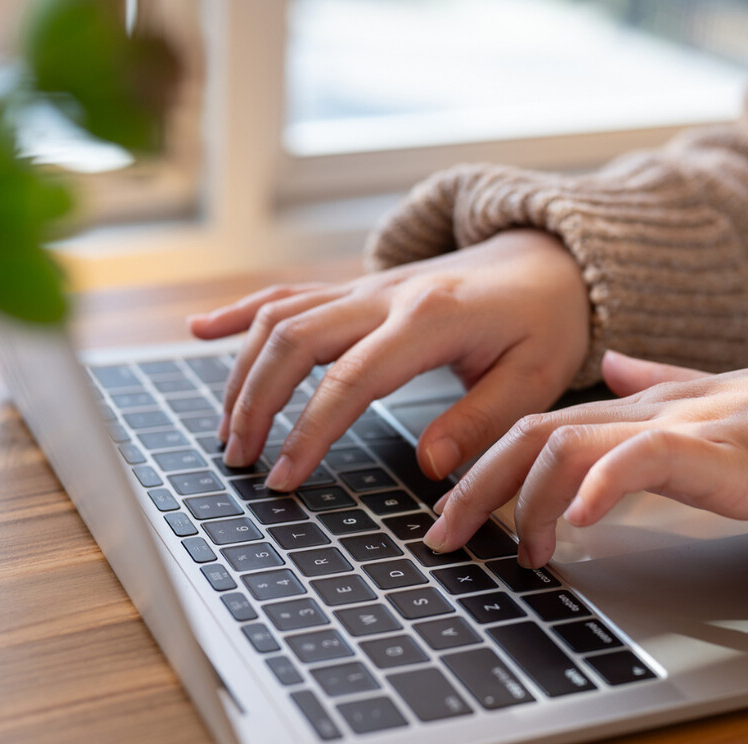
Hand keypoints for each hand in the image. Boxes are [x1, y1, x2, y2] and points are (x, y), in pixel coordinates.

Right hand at [188, 230, 589, 490]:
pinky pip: (287, 292)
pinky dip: (241, 313)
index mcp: (429, 320)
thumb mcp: (536, 378)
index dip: (309, 432)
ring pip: (280, 316)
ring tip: (227, 427)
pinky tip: (201, 331)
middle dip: (255, 402)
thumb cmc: (544, 322)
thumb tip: (429, 466)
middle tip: (240, 458)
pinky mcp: (356, 289)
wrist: (545, 261)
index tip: (283, 478)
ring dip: (243, 370)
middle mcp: (384, 295)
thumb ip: (482, 421)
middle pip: (293, 341)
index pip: (350, 380)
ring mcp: (364, 287)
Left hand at [425, 352, 747, 568]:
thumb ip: (653, 382)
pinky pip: (640, 459)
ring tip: (522, 551)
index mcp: (628, 409)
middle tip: (443, 536)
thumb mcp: (703, 403)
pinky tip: (578, 521)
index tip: (450, 511)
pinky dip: (602, 486)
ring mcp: (668, 425)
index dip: (484, 469)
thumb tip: (610, 364)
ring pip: (566, 445)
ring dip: (529, 501)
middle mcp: (636, 411)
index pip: (534, 431)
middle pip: (530, 436)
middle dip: (477, 487)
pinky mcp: (709, 447)